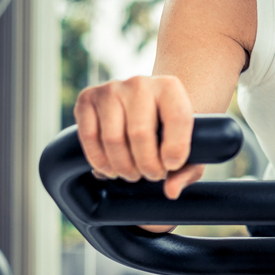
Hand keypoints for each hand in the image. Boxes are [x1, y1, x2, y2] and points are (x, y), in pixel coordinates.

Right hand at [73, 75, 204, 228]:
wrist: (145, 104)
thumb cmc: (170, 128)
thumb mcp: (188, 145)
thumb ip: (188, 170)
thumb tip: (171, 190)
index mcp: (170, 87)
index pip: (177, 118)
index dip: (176, 149)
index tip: (172, 166)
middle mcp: (139, 83)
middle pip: (140, 134)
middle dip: (147, 165)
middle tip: (152, 175)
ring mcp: (110, 89)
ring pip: (113, 139)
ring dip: (123, 167)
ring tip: (133, 174)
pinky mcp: (86, 98)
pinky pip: (88, 137)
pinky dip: (99, 161)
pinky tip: (111, 170)